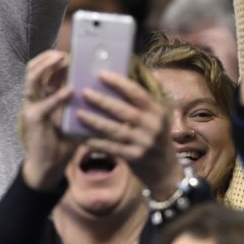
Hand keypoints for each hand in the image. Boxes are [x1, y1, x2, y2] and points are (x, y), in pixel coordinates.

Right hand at [19, 50, 75, 191]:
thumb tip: (105, 88)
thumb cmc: (64, 141)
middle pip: (33, 69)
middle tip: (63, 52)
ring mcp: (31, 106)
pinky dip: (57, 95)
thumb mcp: (75, 116)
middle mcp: (35, 98)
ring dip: (46, 67)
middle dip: (47, 58)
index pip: (44, 70)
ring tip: (61, 60)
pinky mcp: (33, 118)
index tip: (70, 50)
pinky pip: (44, 103)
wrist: (50, 165)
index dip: (54, 58)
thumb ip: (83, 102)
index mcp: (44, 95)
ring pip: (32, 79)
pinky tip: (70, 90)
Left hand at [76, 71, 179, 197]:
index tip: (101, 74)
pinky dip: (96, 142)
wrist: (165, 169)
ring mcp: (143, 142)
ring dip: (95, 121)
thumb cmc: (155, 137)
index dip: (118, 82)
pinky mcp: (134, 157)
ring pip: (114, 129)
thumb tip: (124, 82)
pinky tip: (83, 137)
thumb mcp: (156, 118)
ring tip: (78, 113)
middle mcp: (152, 125)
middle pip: (123, 110)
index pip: (136, 93)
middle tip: (84, 92)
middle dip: (102, 101)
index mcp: (157, 111)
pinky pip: (111, 148)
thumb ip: (141, 104)